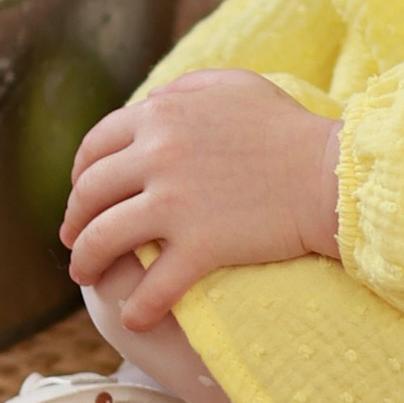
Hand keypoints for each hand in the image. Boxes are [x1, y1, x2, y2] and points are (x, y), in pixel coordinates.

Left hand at [61, 65, 343, 324]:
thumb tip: (151, 105)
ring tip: (86, 276)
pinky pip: (153, 285)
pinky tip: (135, 316)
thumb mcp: (232, 86)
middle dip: (73, 219)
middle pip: (90, 193)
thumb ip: (183, 90)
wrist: (331, 175)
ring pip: (104, 239)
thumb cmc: (288, 129)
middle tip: (72, 238)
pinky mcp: (201, 246)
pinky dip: (137, 306)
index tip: (82, 194)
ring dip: (85, 262)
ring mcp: (176, 203)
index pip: (96, 145)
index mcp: (161, 115)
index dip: (80, 173)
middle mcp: (158, 155)